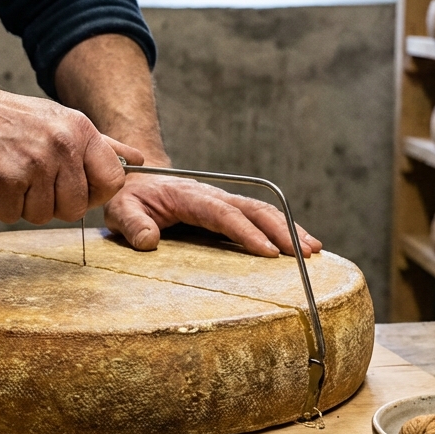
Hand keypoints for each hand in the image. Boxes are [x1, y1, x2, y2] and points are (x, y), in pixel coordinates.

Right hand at [0, 84, 144, 223]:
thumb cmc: (7, 118)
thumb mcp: (60, 120)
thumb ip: (102, 145)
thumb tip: (140, 160)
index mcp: (81, 130)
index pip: (113, 181)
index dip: (94, 194)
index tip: (74, 189)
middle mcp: (62, 145)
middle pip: (75, 209)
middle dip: (50, 203)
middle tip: (29, 179)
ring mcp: (35, 163)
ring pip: (41, 216)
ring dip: (20, 204)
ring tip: (7, 173)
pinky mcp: (6, 179)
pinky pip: (10, 215)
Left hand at [104, 174, 322, 257]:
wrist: (137, 179)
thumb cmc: (129, 197)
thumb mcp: (121, 210)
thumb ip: (133, 224)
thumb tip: (149, 240)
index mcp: (191, 196)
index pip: (224, 214)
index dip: (247, 233)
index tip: (268, 253)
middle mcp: (213, 195)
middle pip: (255, 209)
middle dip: (282, 230)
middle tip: (305, 254)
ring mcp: (223, 201)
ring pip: (263, 210)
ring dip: (289, 228)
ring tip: (314, 251)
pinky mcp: (227, 209)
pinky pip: (258, 216)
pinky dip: (281, 228)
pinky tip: (299, 245)